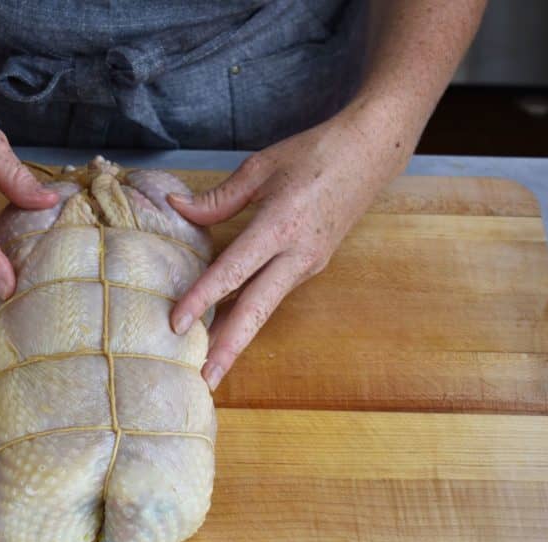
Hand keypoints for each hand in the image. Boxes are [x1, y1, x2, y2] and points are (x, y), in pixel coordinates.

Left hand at [168, 105, 412, 389]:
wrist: (372, 153)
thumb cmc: (315, 154)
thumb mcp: (261, 167)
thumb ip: (218, 198)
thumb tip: (176, 208)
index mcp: (280, 225)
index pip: (233, 271)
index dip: (203, 299)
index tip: (177, 323)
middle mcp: (296, 255)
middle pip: (256, 310)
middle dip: (229, 348)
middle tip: (205, 381)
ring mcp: (307, 265)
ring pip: (265, 309)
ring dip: (238, 338)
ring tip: (210, 367)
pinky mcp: (311, 266)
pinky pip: (273, 295)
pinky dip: (249, 315)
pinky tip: (227, 330)